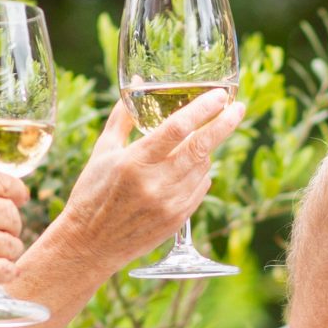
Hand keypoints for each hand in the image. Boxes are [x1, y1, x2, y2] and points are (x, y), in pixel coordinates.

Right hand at [42, 89, 243, 275]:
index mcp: (135, 161)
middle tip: (238, 108)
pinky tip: (189, 169)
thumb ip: (122, 117)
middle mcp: (155, 183)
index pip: (178, 128)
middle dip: (225, 124)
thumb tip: (136, 83)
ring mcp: (169, 203)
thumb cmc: (91, 194)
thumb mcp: (102, 151)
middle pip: (201, 147)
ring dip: (207, 150)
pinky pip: (201, 188)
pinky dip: (201, 173)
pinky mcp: (177, 220)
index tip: (219, 95)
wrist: (89, 244)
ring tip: (197, 142)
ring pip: (204, 167)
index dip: (203, 109)